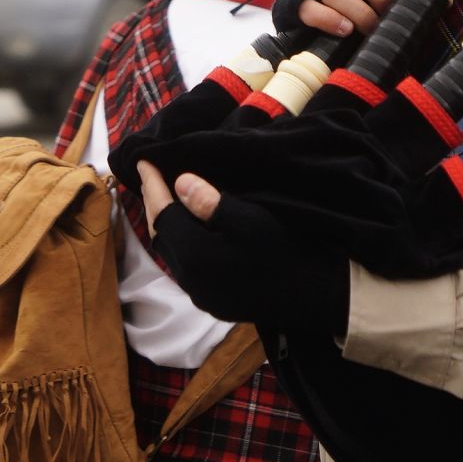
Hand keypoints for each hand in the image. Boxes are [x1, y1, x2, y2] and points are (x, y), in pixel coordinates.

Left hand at [137, 161, 345, 330]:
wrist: (318, 296)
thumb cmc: (285, 250)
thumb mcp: (249, 219)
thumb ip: (209, 202)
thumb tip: (180, 182)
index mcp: (195, 257)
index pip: (162, 214)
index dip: (152, 186)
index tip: (144, 161)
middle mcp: (190, 281)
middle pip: (162, 235)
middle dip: (154, 203)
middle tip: (151, 175)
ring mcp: (203, 295)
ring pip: (172, 252)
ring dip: (166, 222)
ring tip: (166, 196)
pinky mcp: (215, 301)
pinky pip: (185, 265)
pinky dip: (180, 240)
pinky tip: (188, 227)